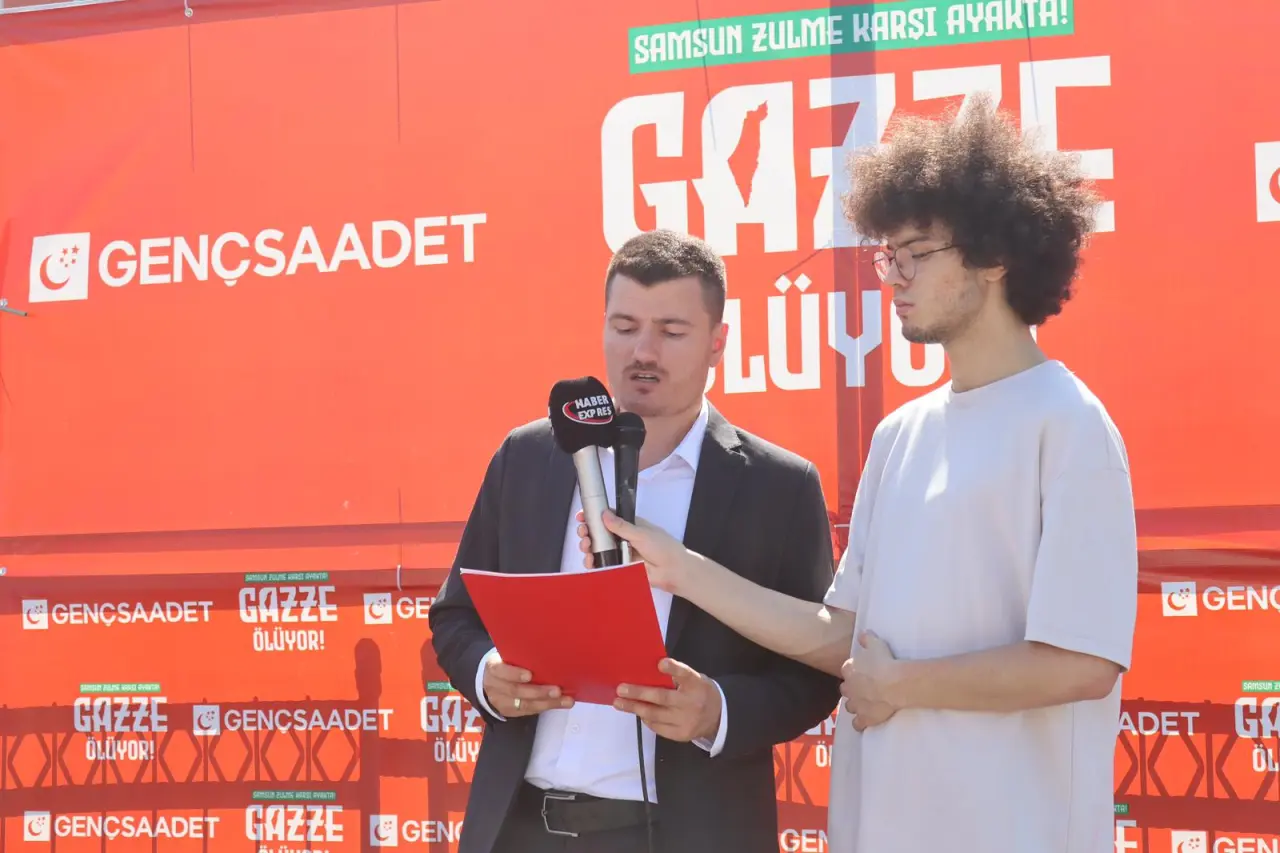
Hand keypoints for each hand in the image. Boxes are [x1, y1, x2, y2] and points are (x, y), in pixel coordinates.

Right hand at [482, 653, 572, 717]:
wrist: (491, 681)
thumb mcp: (507, 656)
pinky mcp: (509, 711)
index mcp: (493, 667)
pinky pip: (529, 711)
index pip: (500, 670)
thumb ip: (521, 655)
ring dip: (547, 703)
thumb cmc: (507, 663)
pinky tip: (560, 703)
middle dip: (538, 692)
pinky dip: (546, 707)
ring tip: (565, 700)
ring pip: (524, 705)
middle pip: (515, 691)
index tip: (529, 675)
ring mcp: (500, 701)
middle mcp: (494, 685)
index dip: (514, 674)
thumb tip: (549, 650)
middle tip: (557, 690)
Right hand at [575, 509, 690, 593]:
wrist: (673, 571)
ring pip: (597, 548)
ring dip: (588, 546)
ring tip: (586, 547)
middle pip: (598, 533)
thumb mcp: (642, 533)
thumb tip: (605, 514)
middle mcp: (622, 538)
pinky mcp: (618, 567)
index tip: (582, 516)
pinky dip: (593, 562)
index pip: (607, 518)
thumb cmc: (663, 548)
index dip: (593, 517)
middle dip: (587, 532)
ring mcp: (619, 552)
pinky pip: (602, 564)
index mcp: (629, 525)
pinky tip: (590, 561)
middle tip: (583, 532)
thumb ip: (622, 526)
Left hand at [613, 658, 721, 742]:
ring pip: (655, 715)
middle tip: (621, 689)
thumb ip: (676, 677)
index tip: (660, 663)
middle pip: (662, 698)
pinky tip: (638, 712)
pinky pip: (658, 727)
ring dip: (635, 708)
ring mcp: (686, 721)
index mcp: (696, 684)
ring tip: (619, 703)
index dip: (673, 669)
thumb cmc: (699, 692)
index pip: (685, 674)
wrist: (718, 718)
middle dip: (639, 693)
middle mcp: (691, 703)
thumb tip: (647, 672)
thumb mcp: (694, 680)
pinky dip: (646, 719)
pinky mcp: (681, 734)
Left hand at [840, 630, 901, 731]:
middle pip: (846, 689)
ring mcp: (855, 704)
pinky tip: (866, 721)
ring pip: (849, 706)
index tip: (863, 672)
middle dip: (853, 689)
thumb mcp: (876, 644)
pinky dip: (860, 723)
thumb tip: (862, 634)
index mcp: (849, 669)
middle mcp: (849, 688)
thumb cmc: (885, 662)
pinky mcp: (864, 718)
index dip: (854, 672)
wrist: (894, 684)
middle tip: (865, 688)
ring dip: (856, 705)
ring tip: (866, 704)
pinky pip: (857, 724)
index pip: (847, 670)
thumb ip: (867, 639)